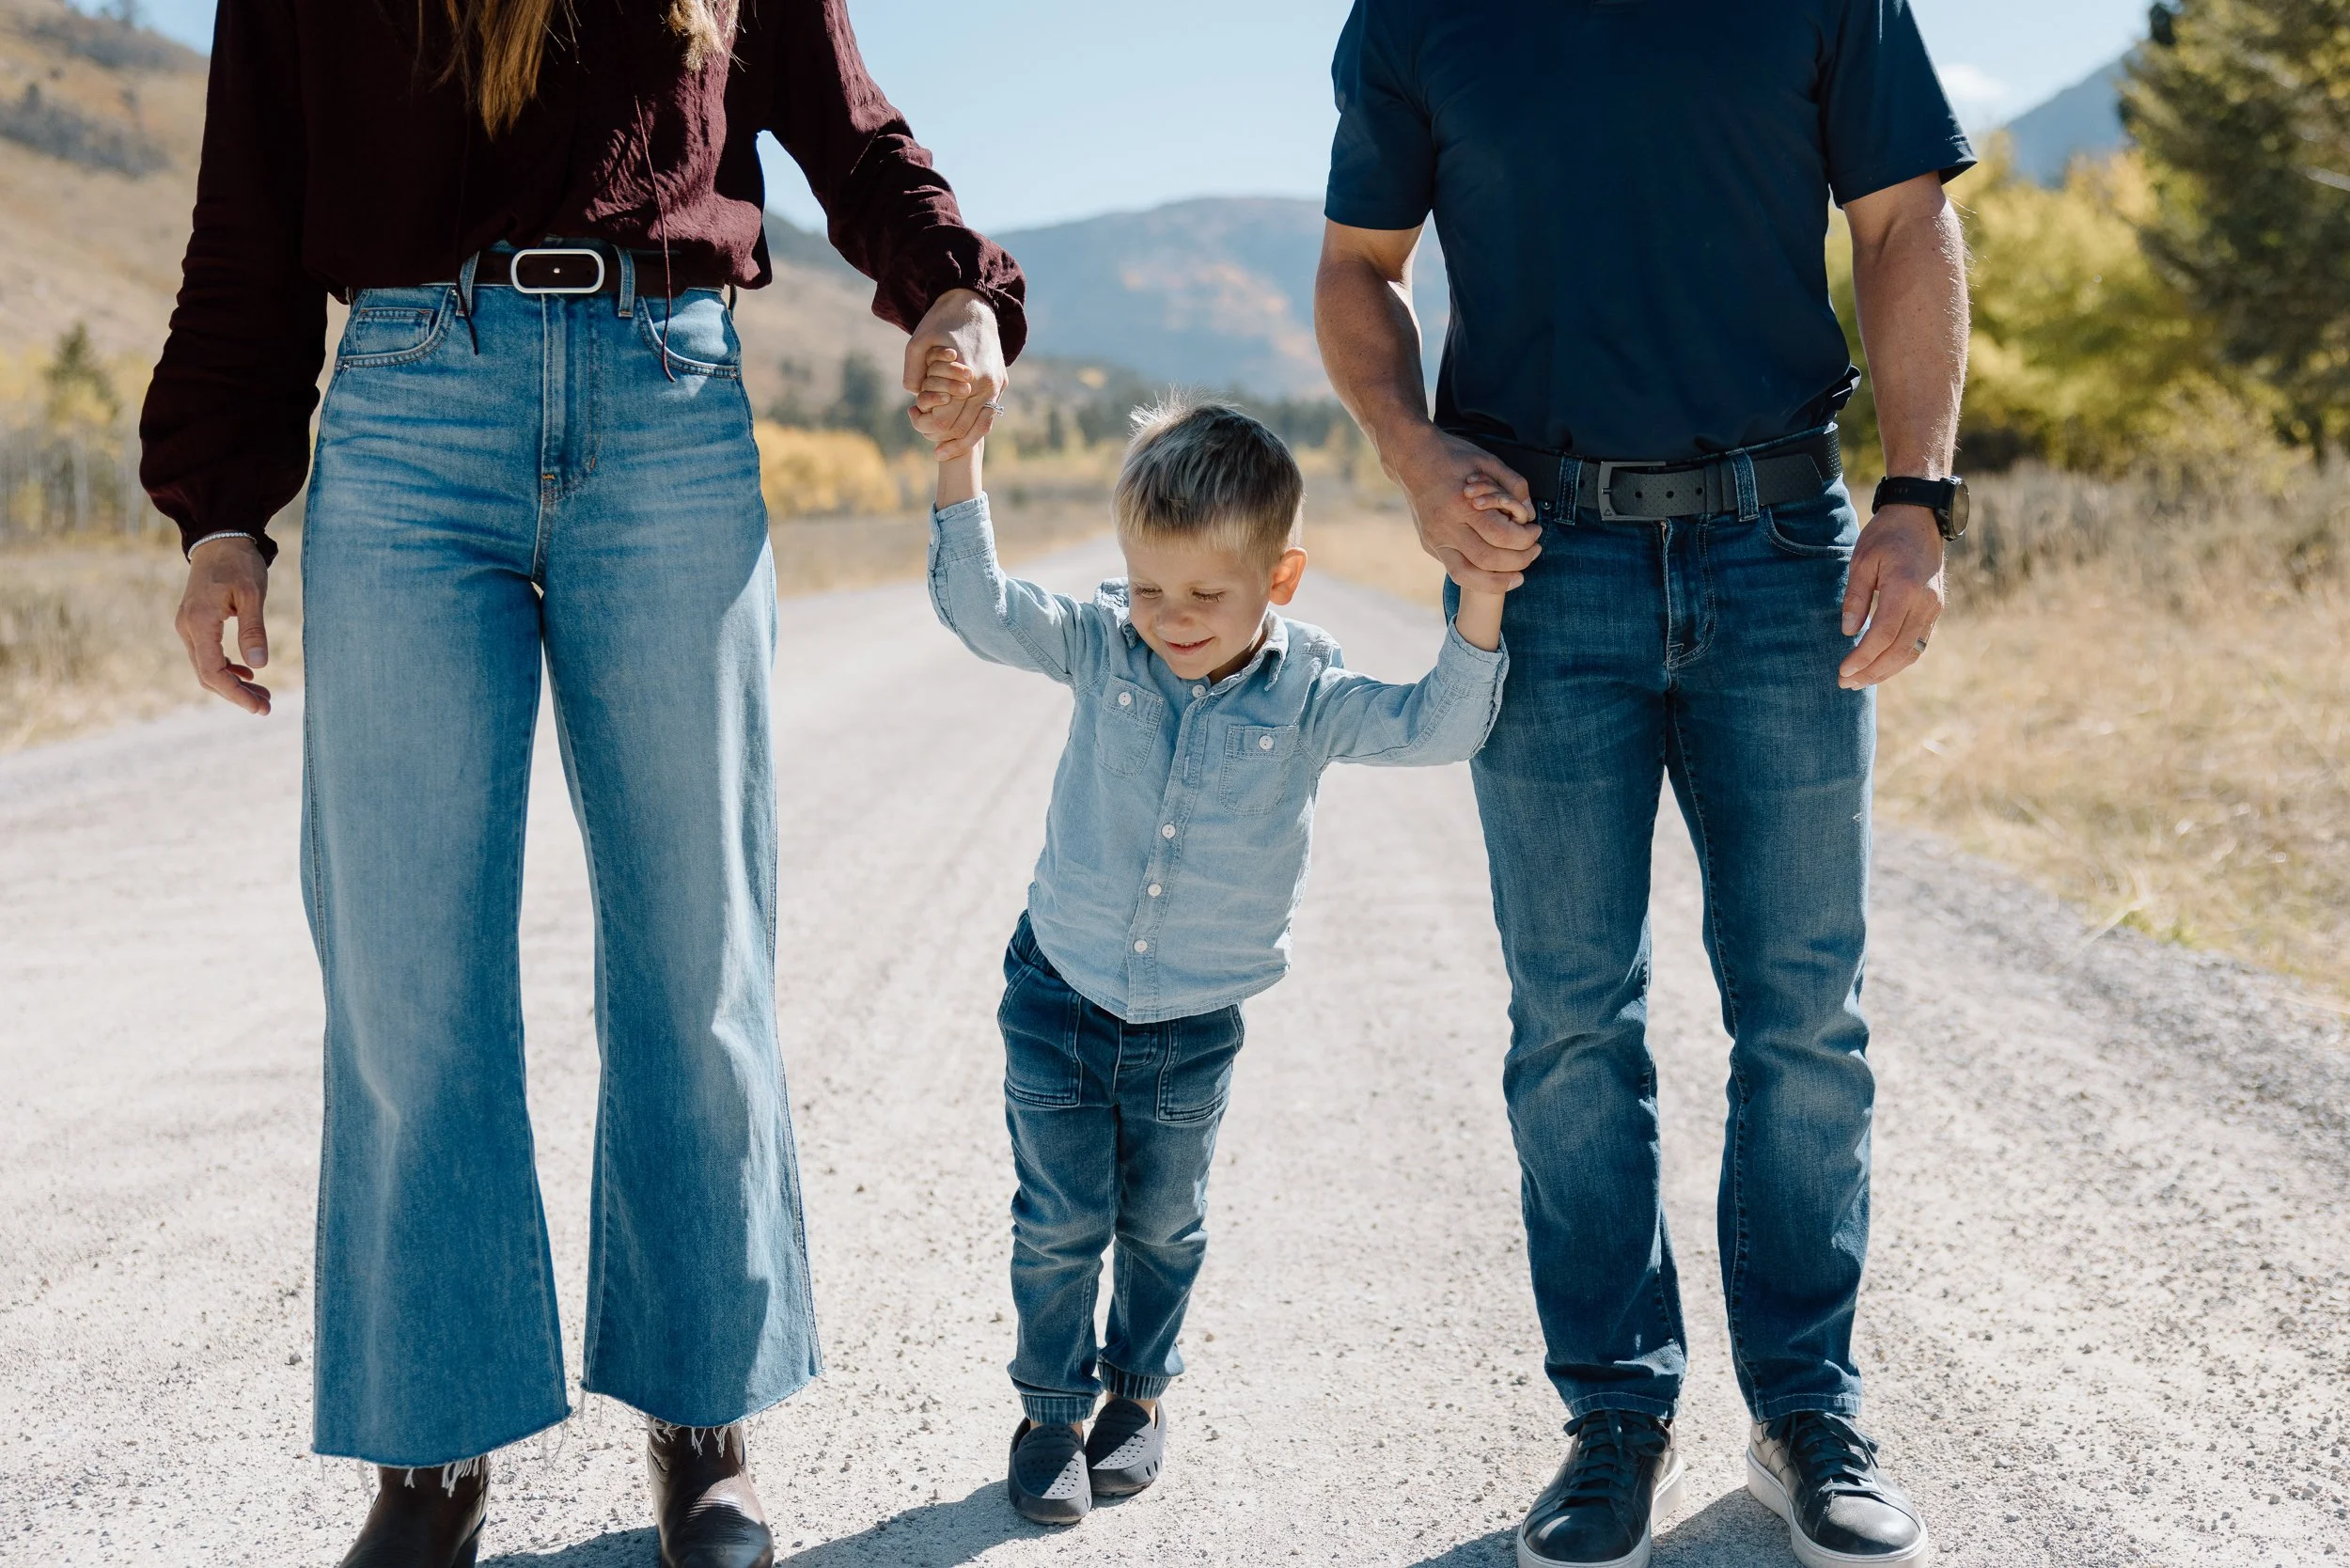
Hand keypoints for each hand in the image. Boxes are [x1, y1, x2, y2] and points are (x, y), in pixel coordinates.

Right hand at [177, 535, 272, 714]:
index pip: (212, 671)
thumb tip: (258, 666)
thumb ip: (254, 630)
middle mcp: (187, 628)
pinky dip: (226, 668)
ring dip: (233, 683)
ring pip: (207, 667)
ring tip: (263, 695)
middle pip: (207, 675)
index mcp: (199, 623)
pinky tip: (248, 674)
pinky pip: (207, 655)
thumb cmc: (239, 563)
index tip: (259, 707)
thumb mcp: (253, 594)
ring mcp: (189, 626)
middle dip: (236, 694)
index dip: (235, 693)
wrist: (220, 539)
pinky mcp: (195, 624)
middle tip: (267, 706)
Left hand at [902, 288, 1004, 460]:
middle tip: (928, 444)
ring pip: (981, 427)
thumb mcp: (917, 341)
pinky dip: (976, 429)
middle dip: (943, 438)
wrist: (974, 303)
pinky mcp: (1002, 382)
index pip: (946, 418)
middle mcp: (987, 383)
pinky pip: (990, 414)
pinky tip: (961, 437)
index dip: (926, 425)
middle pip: (963, 427)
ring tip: (943, 452)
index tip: (914, 419)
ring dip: (962, 442)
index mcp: (968, 375)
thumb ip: (912, 372)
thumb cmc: (942, 321)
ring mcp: (997, 384)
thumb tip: (913, 396)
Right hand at [1394, 428, 1540, 592]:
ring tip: (1517, 576)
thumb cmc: (1452, 456)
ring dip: (1496, 582)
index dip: (1525, 539)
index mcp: (1461, 504)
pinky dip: (1479, 575)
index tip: (1535, 531)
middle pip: (1487, 560)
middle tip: (1534, 551)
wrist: (1411, 458)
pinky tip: (1496, 570)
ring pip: (1466, 576)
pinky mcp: (1430, 546)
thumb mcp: (1488, 461)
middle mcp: (1445, 526)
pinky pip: (1456, 570)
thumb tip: (1529, 514)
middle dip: (1519, 561)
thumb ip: (1513, 485)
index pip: (1500, 535)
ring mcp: (1434, 539)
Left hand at [1838, 504, 1945, 687]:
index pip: (1882, 635)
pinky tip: (1881, 666)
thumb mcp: (1862, 561)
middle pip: (1899, 650)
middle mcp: (1925, 603)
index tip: (1842, 671)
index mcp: (1906, 589)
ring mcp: (1935, 608)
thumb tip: (1848, 631)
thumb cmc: (1886, 536)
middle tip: (1846, 684)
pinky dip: (1900, 659)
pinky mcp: (1936, 610)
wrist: (1920, 518)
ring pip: (1912, 651)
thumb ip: (1855, 597)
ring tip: (1861, 681)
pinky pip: (1920, 643)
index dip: (1862, 657)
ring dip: (1886, 670)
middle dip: (1872, 671)